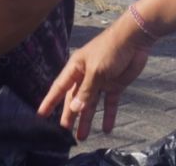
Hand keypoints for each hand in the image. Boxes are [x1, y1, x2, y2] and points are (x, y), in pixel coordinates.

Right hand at [37, 22, 152, 140]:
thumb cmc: (109, 50)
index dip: (50, 101)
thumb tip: (74, 108)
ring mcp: (100, 82)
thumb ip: (86, 91)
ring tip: (82, 136)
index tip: (41, 114)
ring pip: (91, 104)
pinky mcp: (115, 85)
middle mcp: (85, 76)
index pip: (59, 88)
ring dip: (87, 119)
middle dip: (70, 115)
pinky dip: (108, 115)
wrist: (134, 40)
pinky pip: (109, 103)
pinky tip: (107, 128)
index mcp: (75, 69)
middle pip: (74, 99)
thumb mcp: (96, 71)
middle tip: (65, 132)